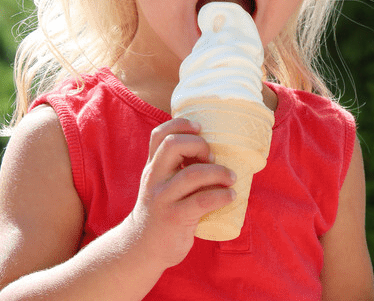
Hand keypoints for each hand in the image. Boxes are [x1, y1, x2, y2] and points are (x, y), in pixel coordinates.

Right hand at [126, 117, 235, 267]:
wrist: (141, 249)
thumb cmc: (161, 211)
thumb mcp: (160, 185)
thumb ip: (176, 168)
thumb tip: (215, 148)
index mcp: (153, 167)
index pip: (159, 135)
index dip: (180, 124)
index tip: (200, 128)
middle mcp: (154, 179)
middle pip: (173, 145)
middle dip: (199, 145)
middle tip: (213, 158)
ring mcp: (163, 198)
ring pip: (192, 174)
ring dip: (219, 172)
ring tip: (231, 178)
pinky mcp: (174, 218)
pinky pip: (202, 200)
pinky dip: (222, 195)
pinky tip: (230, 196)